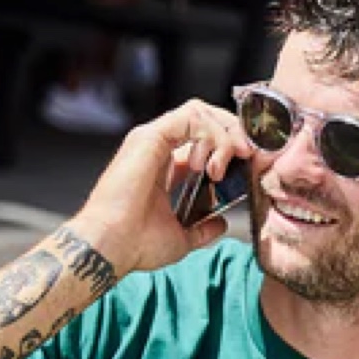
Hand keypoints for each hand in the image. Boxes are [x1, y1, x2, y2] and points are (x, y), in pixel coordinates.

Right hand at [68, 98, 254, 275]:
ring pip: (200, 112)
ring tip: (225, 164)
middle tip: (247, 155)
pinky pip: (191, 117)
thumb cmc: (136, 244)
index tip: (248, 162)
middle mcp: (157, 147)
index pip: (202, 136)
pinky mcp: (150, 137)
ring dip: (223, 134)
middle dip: (232, 131)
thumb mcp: (181, 237)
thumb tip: (221, 224)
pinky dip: (209, 135)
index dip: (228, 142)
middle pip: (204, 116)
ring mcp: (152, 139)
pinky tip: (209, 165)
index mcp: (164, 165)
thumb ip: (202, 228)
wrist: (111, 247)